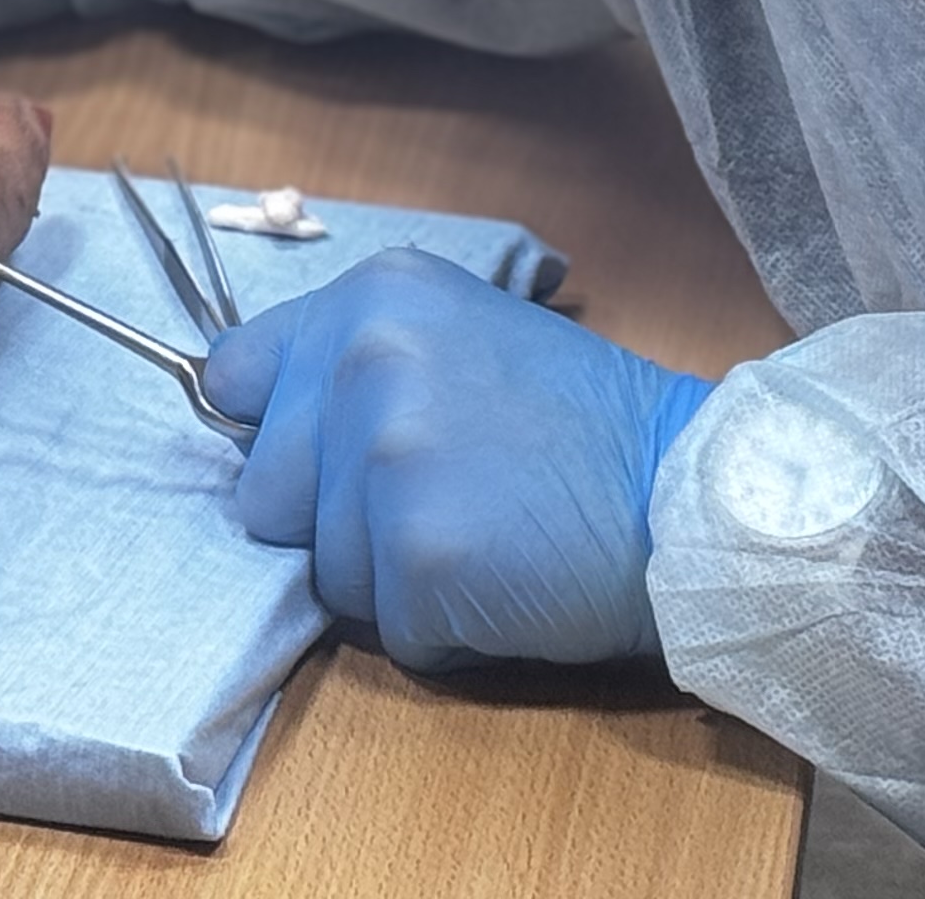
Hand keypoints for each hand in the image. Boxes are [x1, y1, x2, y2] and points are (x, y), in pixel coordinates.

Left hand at [201, 248, 711, 668]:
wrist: (689, 496)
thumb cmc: (579, 430)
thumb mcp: (456, 339)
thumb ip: (352, 366)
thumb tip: (244, 416)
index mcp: (368, 295)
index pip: (234, 379)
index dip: (278, 437)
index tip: (331, 457)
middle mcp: (364, 359)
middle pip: (266, 494)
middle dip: (337, 522)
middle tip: (445, 501)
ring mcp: (386, 457)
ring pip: (324, 572)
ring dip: (395, 581)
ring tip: (488, 535)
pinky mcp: (417, 554)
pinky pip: (388, 629)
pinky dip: (444, 628)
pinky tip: (508, 580)